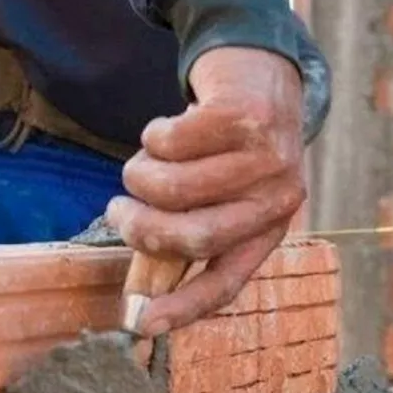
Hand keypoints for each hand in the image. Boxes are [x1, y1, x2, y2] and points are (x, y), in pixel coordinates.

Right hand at [105, 46, 305, 336]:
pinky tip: (169, 126)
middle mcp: (276, 199)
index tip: (141, 322)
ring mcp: (267, 157)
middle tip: (116, 211)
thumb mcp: (221, 194)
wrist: (259, 70)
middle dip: (139, 227)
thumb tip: (142, 288)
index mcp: (269, 230)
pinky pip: (171, 141)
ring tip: (144, 160)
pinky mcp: (246, 116)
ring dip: (139, 173)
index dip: (183, 306)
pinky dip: (154, 134)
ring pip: (172, 187)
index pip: (226, 282)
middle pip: (192, 237)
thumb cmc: (227, 146)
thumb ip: (188, 232)